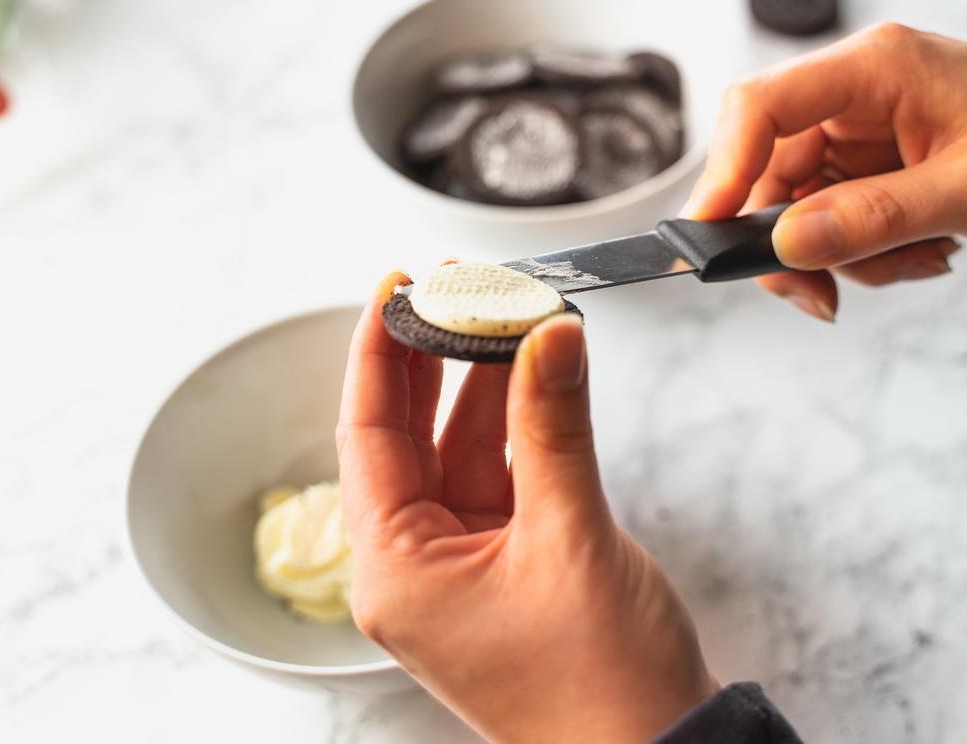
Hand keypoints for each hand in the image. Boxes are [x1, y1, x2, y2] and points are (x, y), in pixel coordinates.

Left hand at [336, 274, 715, 741]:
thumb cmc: (601, 684)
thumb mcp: (571, 537)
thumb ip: (554, 427)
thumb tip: (547, 333)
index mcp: (395, 571)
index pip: (366, 435)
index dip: (378, 351)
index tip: (395, 285)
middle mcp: (414, 566)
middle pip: (407, 434)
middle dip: (433, 356)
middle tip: (458, 282)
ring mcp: (461, 564)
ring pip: (460, 448)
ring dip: (485, 384)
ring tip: (509, 311)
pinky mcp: (508, 564)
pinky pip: (501, 474)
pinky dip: (520, 424)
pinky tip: (537, 372)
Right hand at [682, 22, 966, 320]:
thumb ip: (873, 218)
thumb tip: (788, 245)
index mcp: (873, 69)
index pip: (760, 107)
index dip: (724, 171)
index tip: (712, 236)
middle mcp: (852, 93)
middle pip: (767, 170)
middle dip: (789, 242)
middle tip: (818, 296)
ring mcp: (857, 129)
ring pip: (795, 206)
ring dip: (838, 254)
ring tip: (913, 262)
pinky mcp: (867, 162)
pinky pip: (830, 218)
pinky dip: (862, 252)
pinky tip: (919, 251)